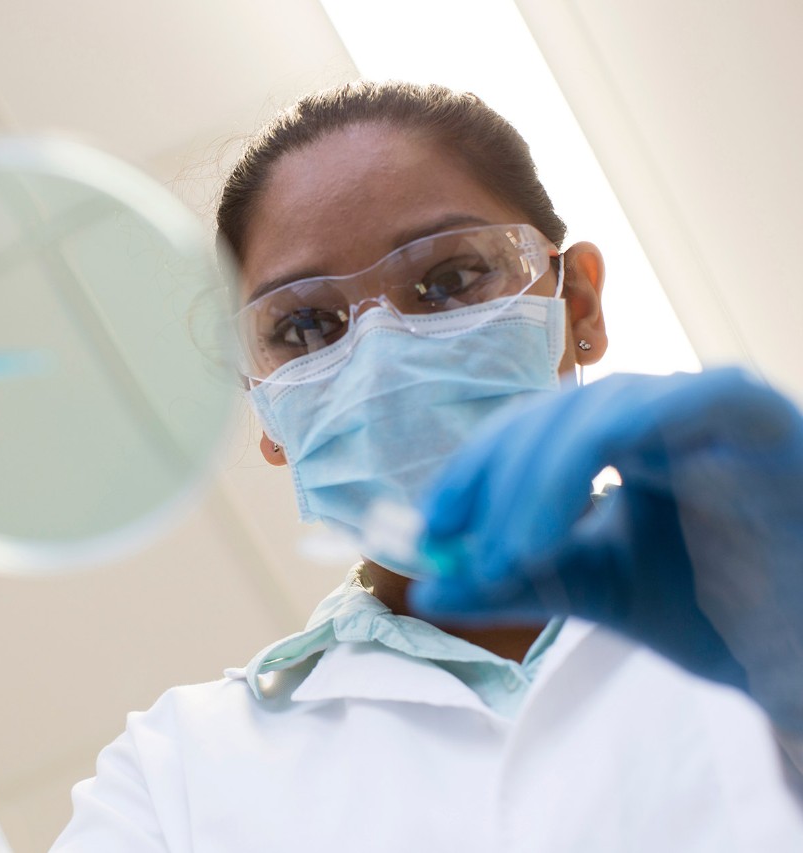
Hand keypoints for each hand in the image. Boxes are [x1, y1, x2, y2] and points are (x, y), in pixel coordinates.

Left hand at [412, 369, 802, 734]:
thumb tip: (425, 586)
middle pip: (552, 414)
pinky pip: (675, 402)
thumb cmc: (720, 613)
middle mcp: (661, 411)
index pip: (529, 430)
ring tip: (510, 552)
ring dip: (537, 477)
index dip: (475, 471)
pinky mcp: (755, 413)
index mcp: (623, 440)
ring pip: (598, 408)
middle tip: (458, 544)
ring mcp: (707, 404)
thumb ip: (516, 583)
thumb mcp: (596, 591)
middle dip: (495, 477)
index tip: (432, 527)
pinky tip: (568, 517)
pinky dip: (610, 445)